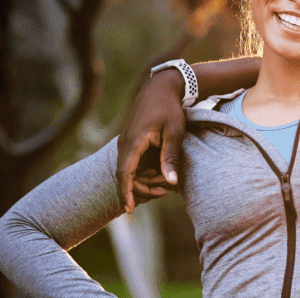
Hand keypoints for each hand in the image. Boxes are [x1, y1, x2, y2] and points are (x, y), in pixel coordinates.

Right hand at [116, 69, 186, 213]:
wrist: (161, 87)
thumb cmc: (170, 108)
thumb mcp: (175, 132)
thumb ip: (171, 157)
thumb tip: (171, 182)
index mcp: (133, 142)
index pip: (124, 174)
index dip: (126, 193)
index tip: (129, 211)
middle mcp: (124, 143)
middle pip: (125, 175)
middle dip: (140, 189)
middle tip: (163, 193)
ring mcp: (125, 141)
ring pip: (128, 169)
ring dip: (143, 180)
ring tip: (164, 185)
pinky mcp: (130, 141)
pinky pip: (131, 161)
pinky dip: (142, 171)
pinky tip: (159, 173)